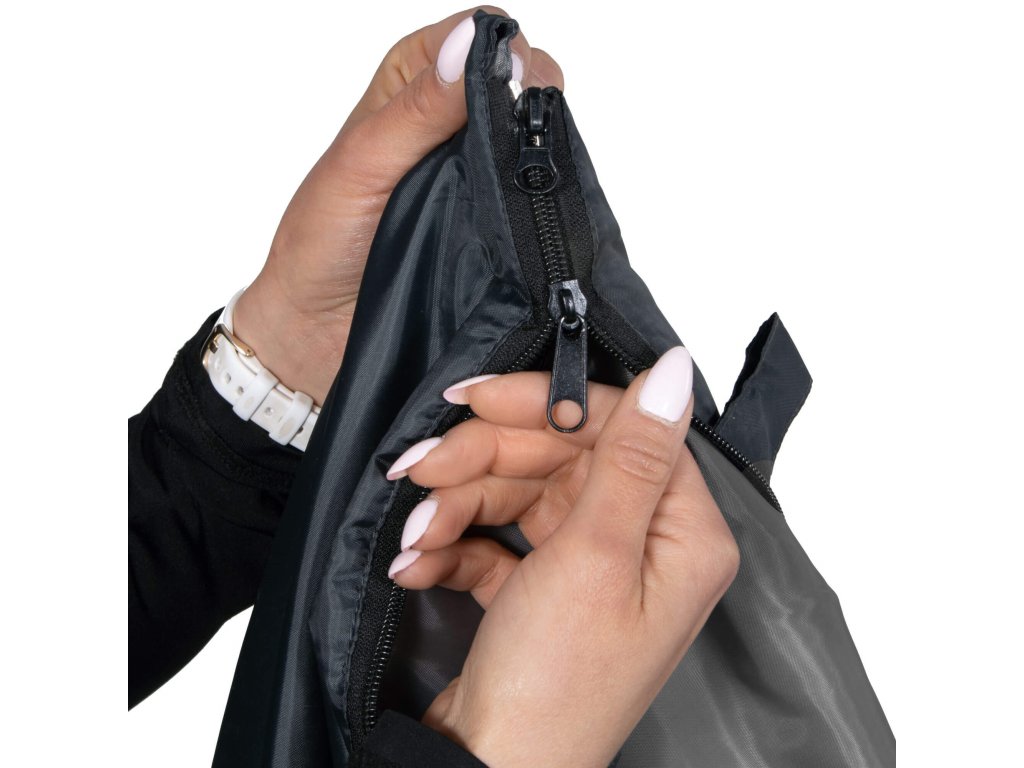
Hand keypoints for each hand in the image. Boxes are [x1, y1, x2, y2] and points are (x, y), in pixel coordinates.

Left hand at [231, 9, 562, 403]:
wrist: (318, 330)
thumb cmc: (321, 241)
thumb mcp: (362, 164)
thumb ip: (416, 108)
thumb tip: (472, 45)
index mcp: (410, 85)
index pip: (478, 35)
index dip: (505, 52)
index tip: (514, 88)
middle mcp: (448, 119)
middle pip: (521, 79)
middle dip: (535, 99)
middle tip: (529, 140)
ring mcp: (476, 170)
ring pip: (536, 135)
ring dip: (543, 150)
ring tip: (533, 181)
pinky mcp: (494, 219)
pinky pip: (535, 193)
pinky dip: (545, 195)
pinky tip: (539, 210)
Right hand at [385, 348, 739, 766]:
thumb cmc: (556, 687)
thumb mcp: (595, 556)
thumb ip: (631, 454)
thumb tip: (675, 370)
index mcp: (681, 534)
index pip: (621, 428)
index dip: (546, 404)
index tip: (479, 398)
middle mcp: (643, 543)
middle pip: (561, 456)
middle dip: (484, 460)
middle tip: (420, 465)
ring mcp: (591, 565)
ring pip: (519, 492)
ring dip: (456, 506)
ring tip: (414, 536)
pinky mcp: (544, 585)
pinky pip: (498, 537)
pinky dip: (454, 544)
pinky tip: (416, 564)